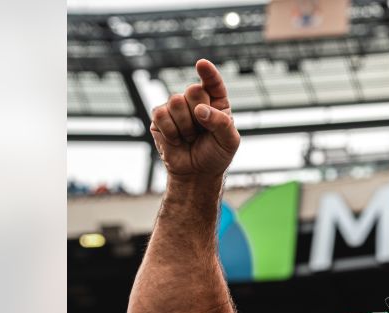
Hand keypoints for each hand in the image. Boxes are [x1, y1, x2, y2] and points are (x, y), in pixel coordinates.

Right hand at [149, 58, 239, 180]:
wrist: (196, 172)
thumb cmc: (216, 154)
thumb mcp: (229, 141)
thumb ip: (222, 123)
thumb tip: (200, 109)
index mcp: (217, 102)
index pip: (213, 83)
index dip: (208, 73)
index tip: (202, 64)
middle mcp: (195, 100)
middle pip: (193, 90)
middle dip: (199, 113)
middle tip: (202, 131)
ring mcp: (176, 106)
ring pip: (175, 101)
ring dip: (185, 126)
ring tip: (190, 137)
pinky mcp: (159, 117)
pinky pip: (161, 115)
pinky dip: (171, 132)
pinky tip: (177, 140)